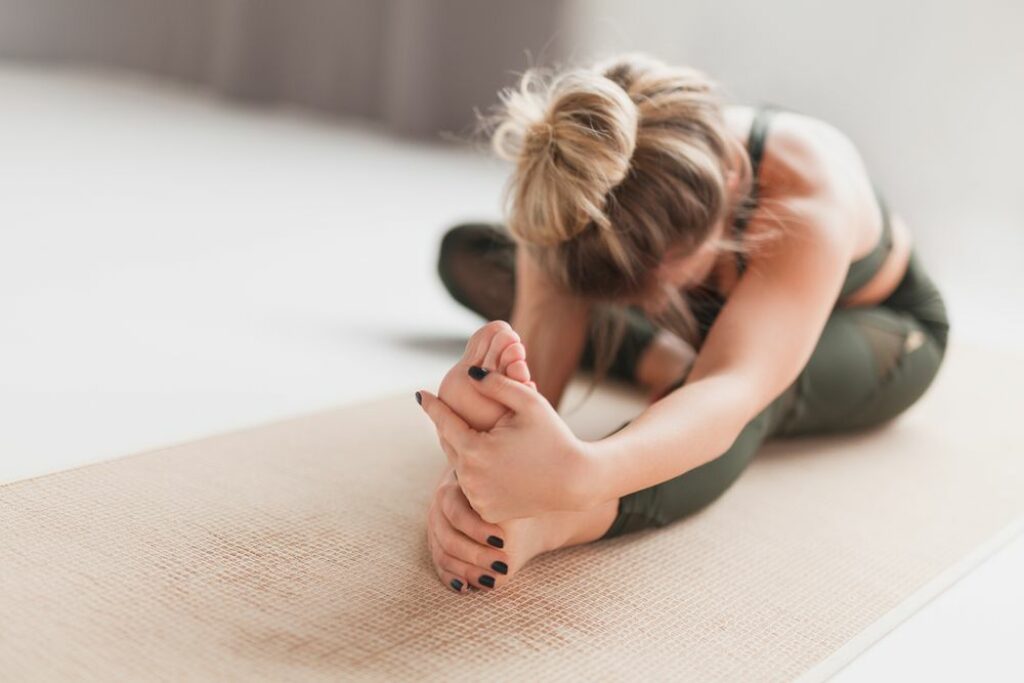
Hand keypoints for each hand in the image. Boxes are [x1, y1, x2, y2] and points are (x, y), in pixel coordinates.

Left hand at [418, 367, 595, 522]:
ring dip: (464, 451)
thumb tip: (469, 373)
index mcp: (476, 450)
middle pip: (450, 445)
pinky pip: (472, 487)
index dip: (432, 406)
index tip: (420, 394)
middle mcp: (471, 478)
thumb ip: (497, 384)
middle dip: (451, 427)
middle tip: (451, 413)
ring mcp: (477, 498)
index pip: (445, 422)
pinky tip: (488, 462)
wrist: (576, 480)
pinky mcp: (485, 511)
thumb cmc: (554, 436)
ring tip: (477, 437)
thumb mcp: (529, 401)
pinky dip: (475, 473)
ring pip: (460, 466)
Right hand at [425, 468, 511, 591]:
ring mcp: (434, 528)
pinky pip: (440, 566)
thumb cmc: (504, 492)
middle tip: (503, 565)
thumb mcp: (503, 493)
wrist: (496, 494)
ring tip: (491, 581)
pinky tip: (467, 587)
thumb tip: (507, 533)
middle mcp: (438, 509)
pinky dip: (452, 578)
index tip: (503, 541)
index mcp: (451, 488)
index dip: (477, 530)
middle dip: (476, 556)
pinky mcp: (437, 545)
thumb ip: (500, 504)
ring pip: (443, 556)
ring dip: (467, 570)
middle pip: (449, 539)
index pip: (457, 513)